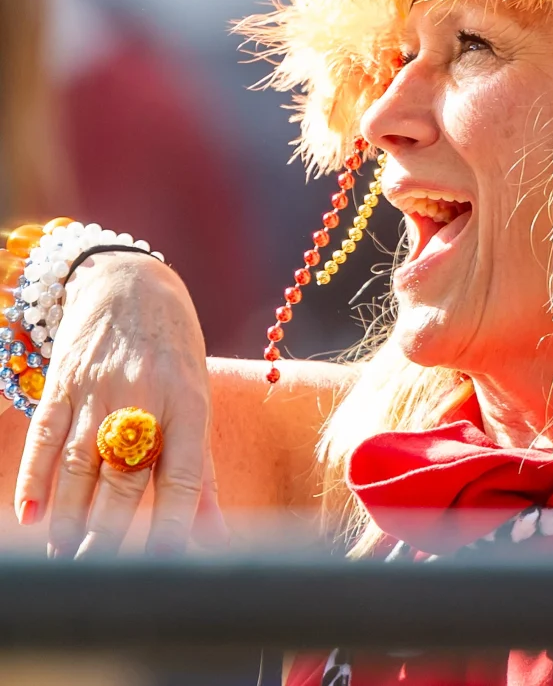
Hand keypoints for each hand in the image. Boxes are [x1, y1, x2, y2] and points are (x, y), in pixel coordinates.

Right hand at [12, 252, 226, 556]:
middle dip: (109, 535)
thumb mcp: (197, 398)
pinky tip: (30, 517)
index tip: (163, 567)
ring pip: (80, 466)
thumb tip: (216, 537)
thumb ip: (201, 470)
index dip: (173, 523)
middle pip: (123, 479)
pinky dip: (34, 478)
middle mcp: (145, 396)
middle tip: (98, 576)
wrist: (131, 281)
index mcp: (190, 403)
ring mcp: (100, 388)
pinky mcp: (64, 381)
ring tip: (64, 559)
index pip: (183, 474)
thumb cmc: (174, 351)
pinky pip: (45, 436)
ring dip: (69, 519)